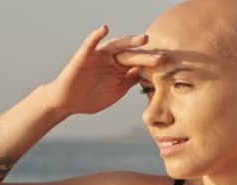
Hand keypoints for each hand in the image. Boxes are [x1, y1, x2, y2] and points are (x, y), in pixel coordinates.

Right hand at [44, 25, 163, 115]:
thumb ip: (130, 81)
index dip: (152, 64)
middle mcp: (111, 59)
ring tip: (143, 39)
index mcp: (120, 68)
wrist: (69, 103)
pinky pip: (90, 44)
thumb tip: (148, 74)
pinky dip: (96, 36)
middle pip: (132, 55)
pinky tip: (104, 29)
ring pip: (116, 46)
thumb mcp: (117, 91)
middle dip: (146, 56)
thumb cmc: (92, 98)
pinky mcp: (84, 56)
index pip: (139, 63)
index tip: (167, 64)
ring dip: (129, 41)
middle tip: (161, 57)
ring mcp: (99, 56)